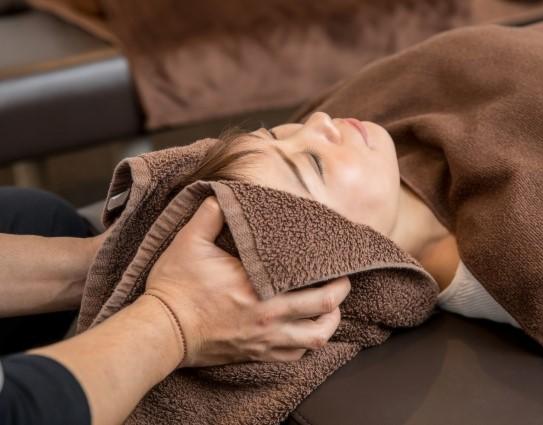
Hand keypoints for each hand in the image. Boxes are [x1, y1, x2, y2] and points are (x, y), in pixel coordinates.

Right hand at [146, 196, 350, 367]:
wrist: (161, 330)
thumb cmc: (176, 287)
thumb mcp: (189, 241)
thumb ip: (211, 214)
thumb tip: (224, 194)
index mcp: (260, 287)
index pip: (313, 282)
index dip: (333, 273)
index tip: (336, 261)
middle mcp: (270, 317)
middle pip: (325, 311)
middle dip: (339, 294)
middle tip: (341, 281)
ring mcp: (265, 340)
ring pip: (316, 339)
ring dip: (329, 323)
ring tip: (329, 309)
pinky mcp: (256, 355)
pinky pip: (294, 356)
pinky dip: (306, 344)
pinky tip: (305, 331)